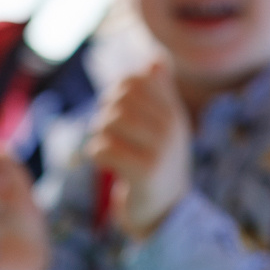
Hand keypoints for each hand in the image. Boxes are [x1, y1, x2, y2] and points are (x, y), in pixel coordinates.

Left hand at [84, 65, 191, 239]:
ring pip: (107, 124)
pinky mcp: (144, 171)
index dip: (116, 92)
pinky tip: (107, 164)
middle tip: (108, 133)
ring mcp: (160, 149)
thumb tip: (155, 59)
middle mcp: (171, 126)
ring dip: (98, 136)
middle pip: (118, 101)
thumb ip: (159, 92)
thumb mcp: (163, 125)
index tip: (116, 111)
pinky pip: (102, 150)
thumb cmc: (158, 162)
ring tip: (108, 148)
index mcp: (173, 111)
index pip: (134, 81)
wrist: (166, 210)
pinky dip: (96, 156)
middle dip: (104, 115)